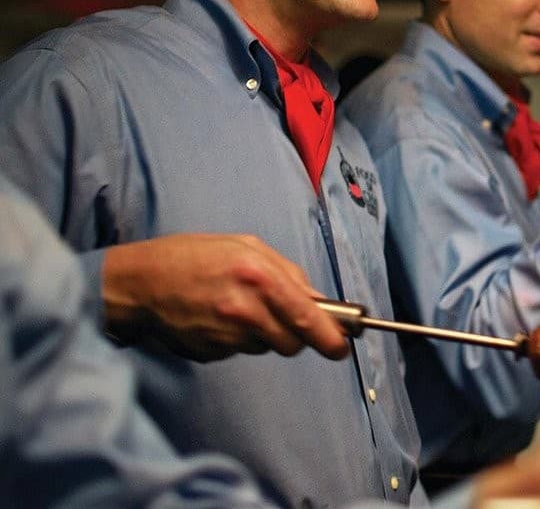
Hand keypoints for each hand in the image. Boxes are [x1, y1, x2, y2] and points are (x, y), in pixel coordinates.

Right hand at [101, 233, 349, 361]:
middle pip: (292, 343)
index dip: (330, 338)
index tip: (341, 348)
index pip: (308, 318)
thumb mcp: (247, 246)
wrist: (139, 282)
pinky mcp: (211, 353)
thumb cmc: (193, 256)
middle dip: (297, 335)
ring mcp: (226, 336)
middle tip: (283, 316)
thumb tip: (319, 302)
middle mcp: (245, 310)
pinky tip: (219, 317)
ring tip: (239, 307)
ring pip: (266, 347)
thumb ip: (289, 273)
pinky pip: (240, 351)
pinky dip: (238, 339)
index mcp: (259, 277)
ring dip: (265, 334)